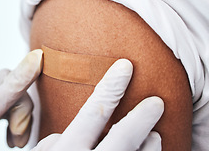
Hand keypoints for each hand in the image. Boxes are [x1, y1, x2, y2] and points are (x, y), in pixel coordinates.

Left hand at [0, 49, 42, 150]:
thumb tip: (17, 148)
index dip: (20, 77)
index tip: (37, 56)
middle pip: (7, 84)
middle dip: (24, 109)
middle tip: (17, 142)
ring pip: (10, 92)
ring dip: (22, 116)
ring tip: (15, 144)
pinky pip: (6, 101)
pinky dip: (16, 116)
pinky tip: (12, 137)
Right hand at [31, 59, 163, 150]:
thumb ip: (53, 142)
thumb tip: (69, 130)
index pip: (95, 111)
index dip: (111, 87)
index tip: (125, 67)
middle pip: (123, 137)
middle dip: (142, 117)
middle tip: (157, 102)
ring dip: (149, 145)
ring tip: (154, 134)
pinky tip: (149, 150)